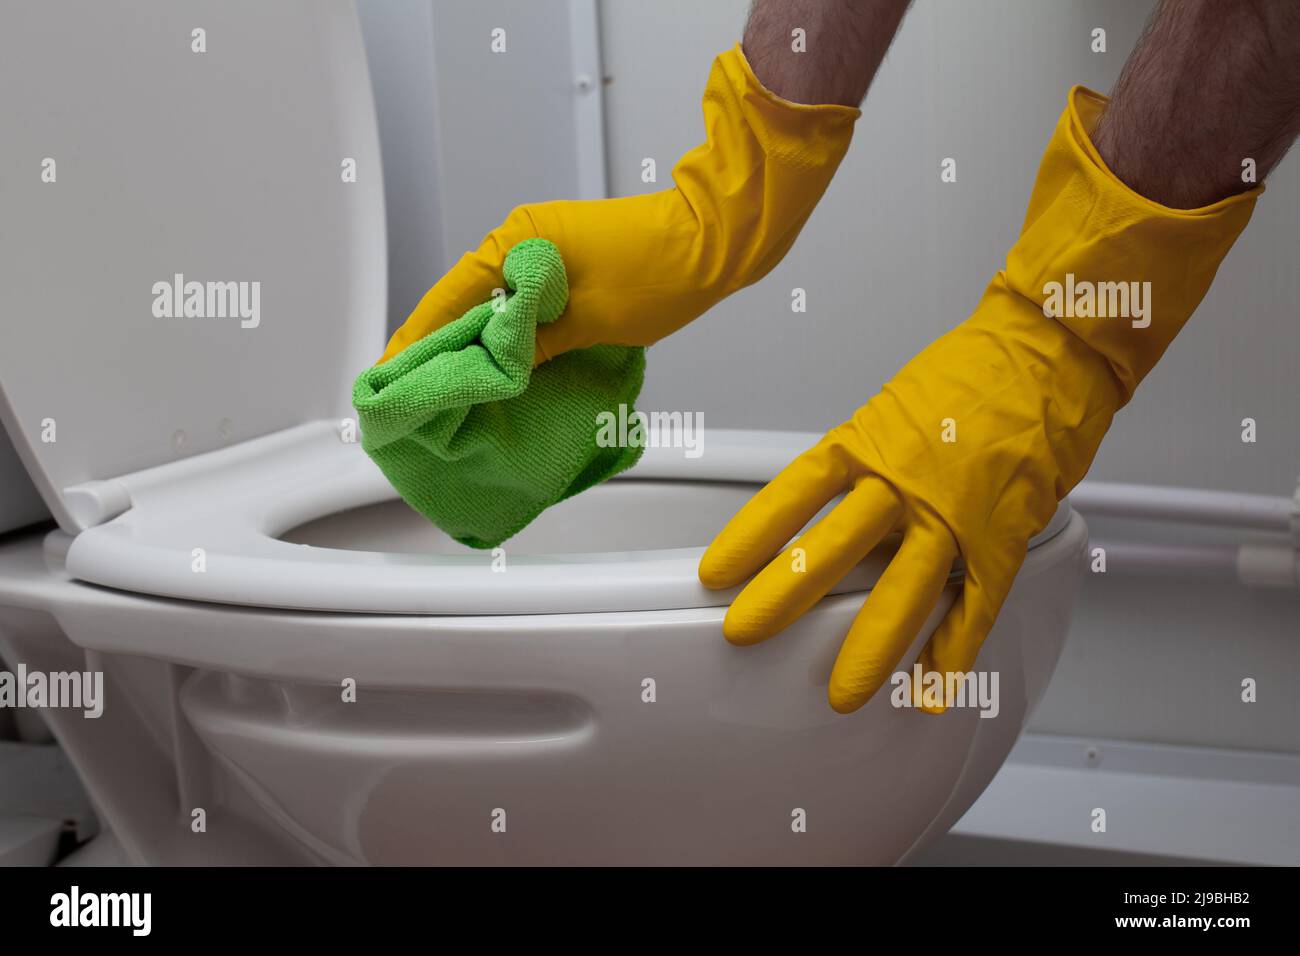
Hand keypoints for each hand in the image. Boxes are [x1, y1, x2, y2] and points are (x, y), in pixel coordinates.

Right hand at [378, 46, 857, 365]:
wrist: (714, 239)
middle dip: (437, 347)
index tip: (388, 377)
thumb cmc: (660, 274)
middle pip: (461, 301)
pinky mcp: (561, 263)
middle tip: (409, 394)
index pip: (447, 299)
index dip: (416, 342)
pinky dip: (503, 333)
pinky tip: (492, 365)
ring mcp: (541, 249)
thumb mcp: (589, 322)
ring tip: (442, 388)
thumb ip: (532, 346)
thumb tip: (487, 369)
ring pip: (489, 304)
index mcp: (516, 244)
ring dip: (471, 343)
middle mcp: (520, 239)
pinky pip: (518, 302)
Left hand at [699, 87, 1256, 713]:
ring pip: (901, 590)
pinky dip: (956, 651)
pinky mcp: (1003, 535)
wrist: (1051, 346)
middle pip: (831, 548)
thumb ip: (870, 461)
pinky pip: (975, 604)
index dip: (750, 537)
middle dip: (783, 596)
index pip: (792, 496)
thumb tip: (844, 504)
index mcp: (866, 443)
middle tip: (746, 632)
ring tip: (845, 692)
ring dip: (871, 647)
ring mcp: (953, 513)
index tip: (717, 571)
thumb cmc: (976, 369)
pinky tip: (934, 689)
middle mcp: (901, 481)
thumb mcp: (897, 407)